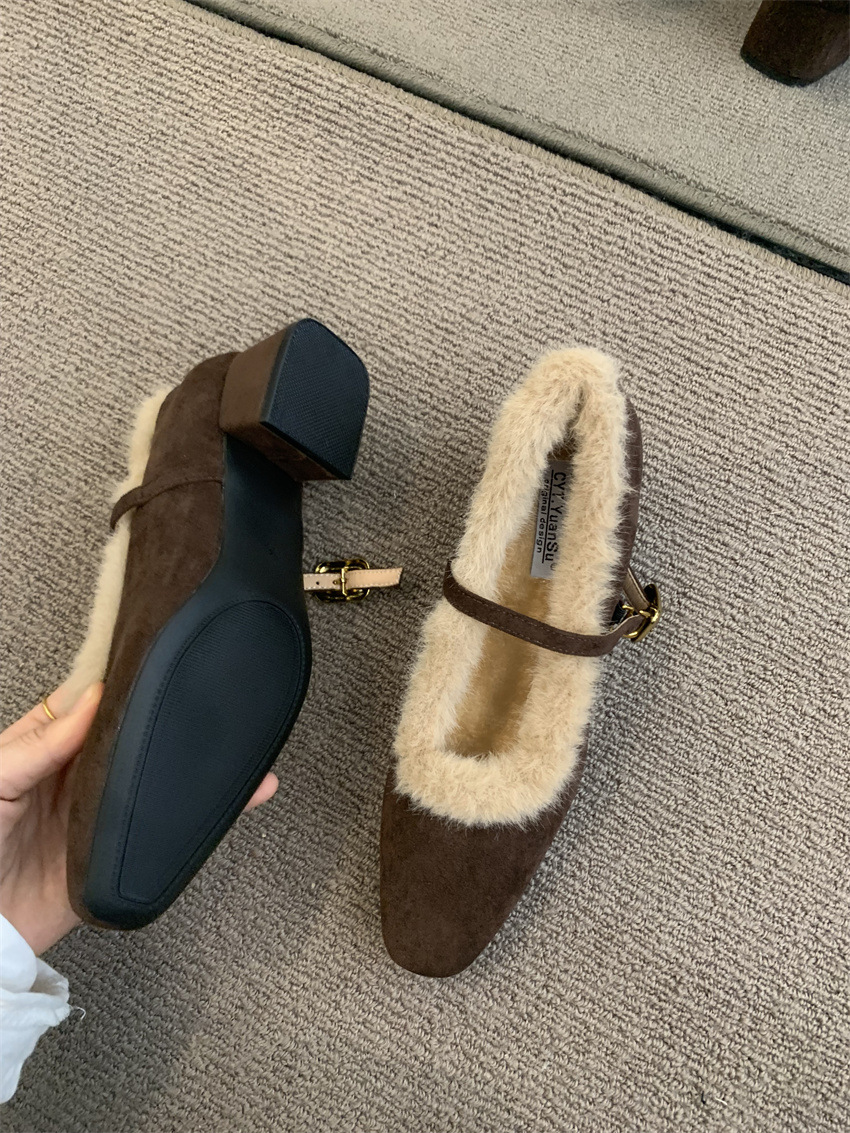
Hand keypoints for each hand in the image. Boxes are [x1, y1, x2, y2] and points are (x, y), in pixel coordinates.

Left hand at [0, 682, 278, 954]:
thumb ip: (37, 745)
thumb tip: (91, 701)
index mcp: (47, 746)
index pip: (92, 702)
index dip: (121, 681)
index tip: (156, 660)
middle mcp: (79, 775)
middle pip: (131, 737)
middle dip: (167, 718)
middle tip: (206, 699)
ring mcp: (103, 813)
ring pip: (156, 780)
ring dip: (196, 766)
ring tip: (236, 746)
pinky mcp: (120, 854)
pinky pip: (166, 832)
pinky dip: (203, 819)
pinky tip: (237, 800)